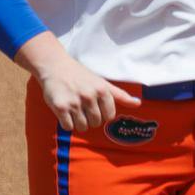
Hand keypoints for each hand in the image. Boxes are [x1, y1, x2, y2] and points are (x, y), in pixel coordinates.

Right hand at [23, 42, 138, 131]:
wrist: (56, 67)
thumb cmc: (81, 76)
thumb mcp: (103, 83)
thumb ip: (120, 95)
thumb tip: (138, 104)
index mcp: (102, 91)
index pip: (109, 116)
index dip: (102, 115)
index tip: (95, 108)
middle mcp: (89, 96)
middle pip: (96, 123)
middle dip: (90, 120)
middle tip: (83, 109)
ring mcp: (74, 102)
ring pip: (82, 126)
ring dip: (79, 123)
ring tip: (74, 111)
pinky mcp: (60, 107)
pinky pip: (68, 126)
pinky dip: (67, 124)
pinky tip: (65, 113)